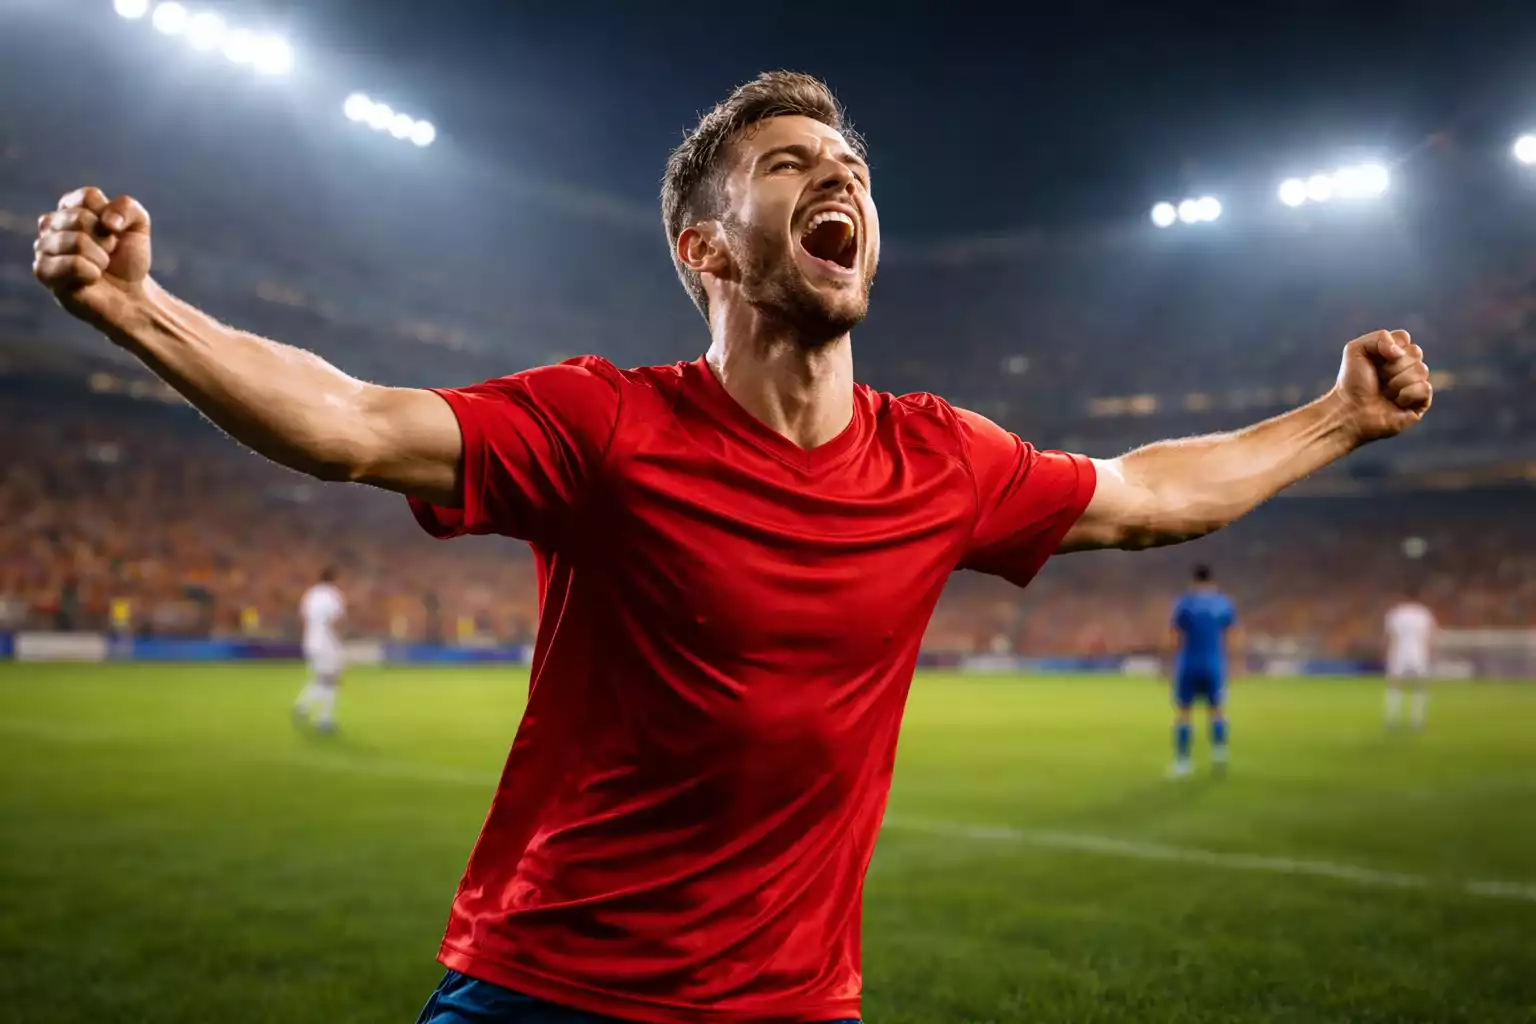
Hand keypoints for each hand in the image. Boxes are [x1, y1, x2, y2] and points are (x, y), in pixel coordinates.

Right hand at [33, 187, 152, 326]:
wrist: (130, 295)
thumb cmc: (127, 259)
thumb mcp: (138, 226)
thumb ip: (127, 207)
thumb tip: (108, 222)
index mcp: (70, 207)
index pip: (88, 197)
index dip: (111, 217)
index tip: (115, 232)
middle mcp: (51, 224)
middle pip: (80, 218)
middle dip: (106, 239)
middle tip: (108, 253)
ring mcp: (43, 247)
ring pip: (77, 241)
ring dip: (100, 258)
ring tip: (100, 267)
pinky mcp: (43, 271)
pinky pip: (72, 264)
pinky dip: (92, 272)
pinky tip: (90, 278)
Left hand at [1330, 330, 1431, 444]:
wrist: (1349, 410)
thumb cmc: (1352, 382)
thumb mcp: (1356, 350)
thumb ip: (1379, 337)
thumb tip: (1400, 351)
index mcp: (1394, 353)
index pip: (1403, 338)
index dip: (1388, 347)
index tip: (1374, 360)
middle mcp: (1407, 366)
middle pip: (1416, 352)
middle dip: (1392, 366)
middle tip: (1379, 378)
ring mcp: (1415, 384)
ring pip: (1421, 370)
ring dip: (1397, 382)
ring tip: (1384, 392)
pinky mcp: (1421, 402)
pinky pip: (1425, 388)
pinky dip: (1406, 395)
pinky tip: (1395, 403)